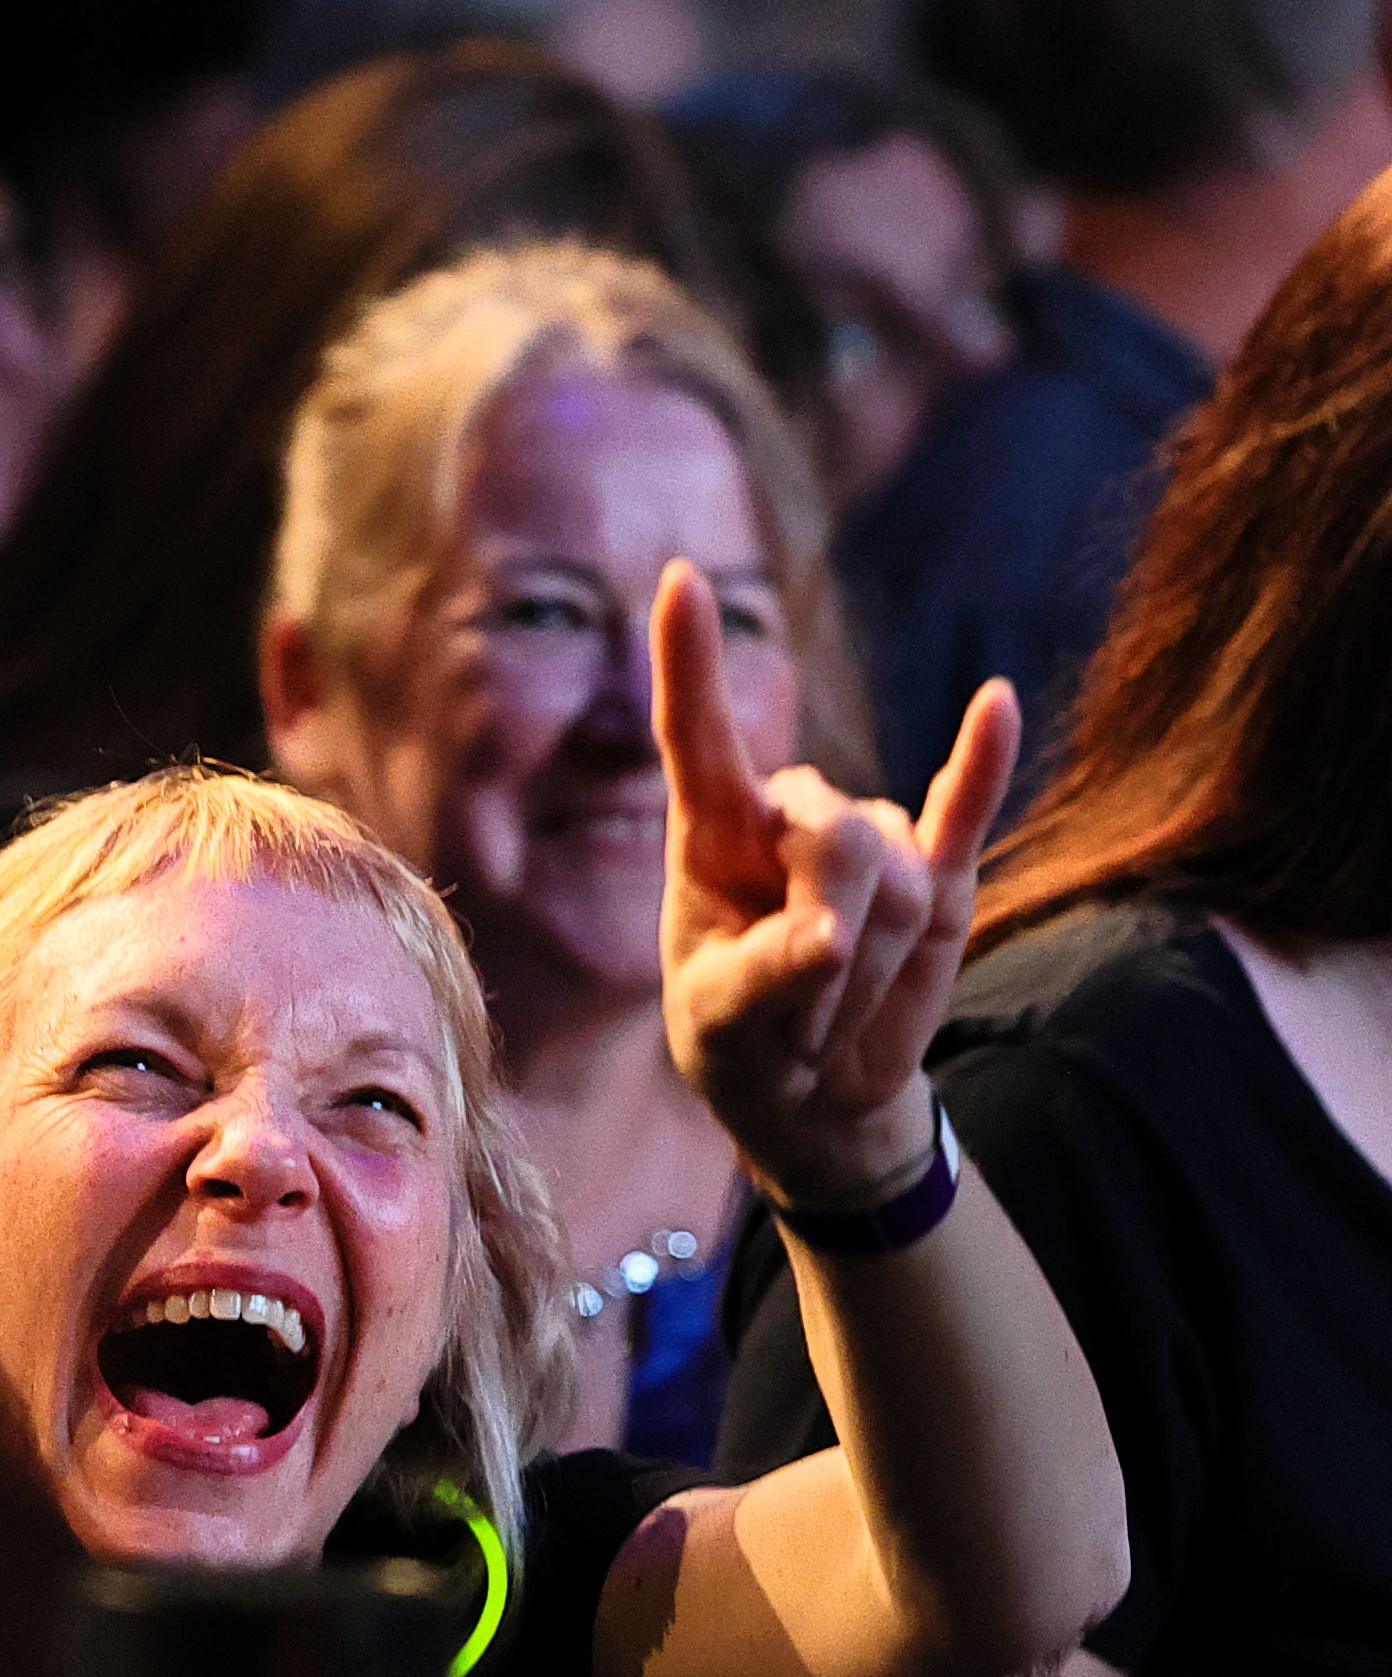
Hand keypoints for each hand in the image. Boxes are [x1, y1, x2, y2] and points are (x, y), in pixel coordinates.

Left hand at [652, 559, 1017, 1206]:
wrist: (815, 1096)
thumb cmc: (741, 1046)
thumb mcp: (722, 1027)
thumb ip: (766, 978)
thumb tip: (828, 935)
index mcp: (711, 835)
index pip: (697, 734)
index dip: (690, 661)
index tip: (680, 581)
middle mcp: (789, 817)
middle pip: (835, 836)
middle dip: (829, 938)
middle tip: (799, 1017)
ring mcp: (867, 841)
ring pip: (896, 871)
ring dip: (874, 963)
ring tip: (836, 1005)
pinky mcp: (936, 874)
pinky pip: (967, 807)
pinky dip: (983, 761)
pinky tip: (997, 701)